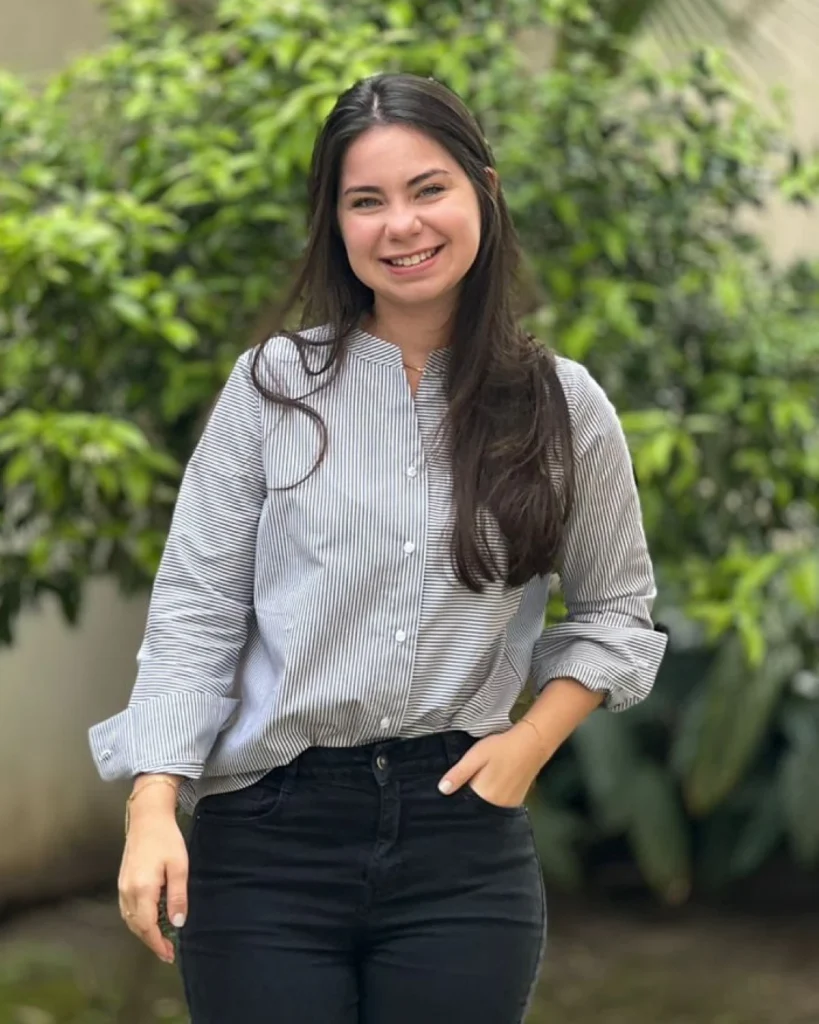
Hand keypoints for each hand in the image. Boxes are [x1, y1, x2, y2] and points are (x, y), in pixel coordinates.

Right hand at [118, 793, 187, 963]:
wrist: (147, 817)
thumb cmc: (166, 838)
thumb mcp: (179, 866)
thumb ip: (178, 896)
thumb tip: (178, 923)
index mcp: (142, 889)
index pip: (148, 927)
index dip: (158, 944)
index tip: (169, 954)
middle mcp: (127, 891)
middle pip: (137, 926)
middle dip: (152, 941)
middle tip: (168, 951)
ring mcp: (122, 886)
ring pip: (130, 919)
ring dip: (144, 932)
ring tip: (161, 939)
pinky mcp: (122, 881)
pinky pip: (127, 909)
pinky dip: (138, 920)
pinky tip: (150, 920)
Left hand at [437, 725, 545, 808]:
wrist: (531, 744)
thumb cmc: (500, 748)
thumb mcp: (475, 756)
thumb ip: (459, 774)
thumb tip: (442, 790)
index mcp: (484, 795)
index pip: (463, 803)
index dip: (456, 796)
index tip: (452, 789)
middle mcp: (496, 806)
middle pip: (475, 808)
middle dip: (468, 799)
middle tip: (466, 783)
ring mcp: (508, 806)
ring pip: (487, 808)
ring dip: (481, 800)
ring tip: (478, 784)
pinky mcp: (516, 803)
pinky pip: (498, 806)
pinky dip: (492, 800)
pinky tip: (491, 788)